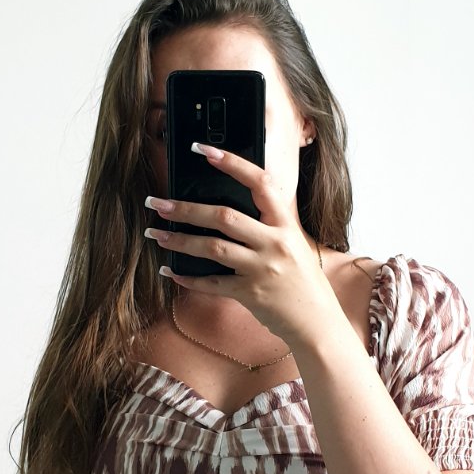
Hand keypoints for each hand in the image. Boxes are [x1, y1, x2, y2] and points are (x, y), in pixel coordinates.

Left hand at [143, 141, 332, 347]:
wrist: (318, 323)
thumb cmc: (303, 281)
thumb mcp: (295, 243)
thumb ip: (271, 224)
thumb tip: (234, 204)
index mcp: (286, 225)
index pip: (260, 183)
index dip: (232, 163)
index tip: (204, 150)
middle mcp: (275, 243)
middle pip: (224, 216)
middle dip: (186, 208)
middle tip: (157, 202)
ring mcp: (262, 269)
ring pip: (213, 248)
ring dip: (179, 240)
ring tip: (156, 234)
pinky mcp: (251, 294)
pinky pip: (212, 284)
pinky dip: (188, 278)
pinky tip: (171, 271)